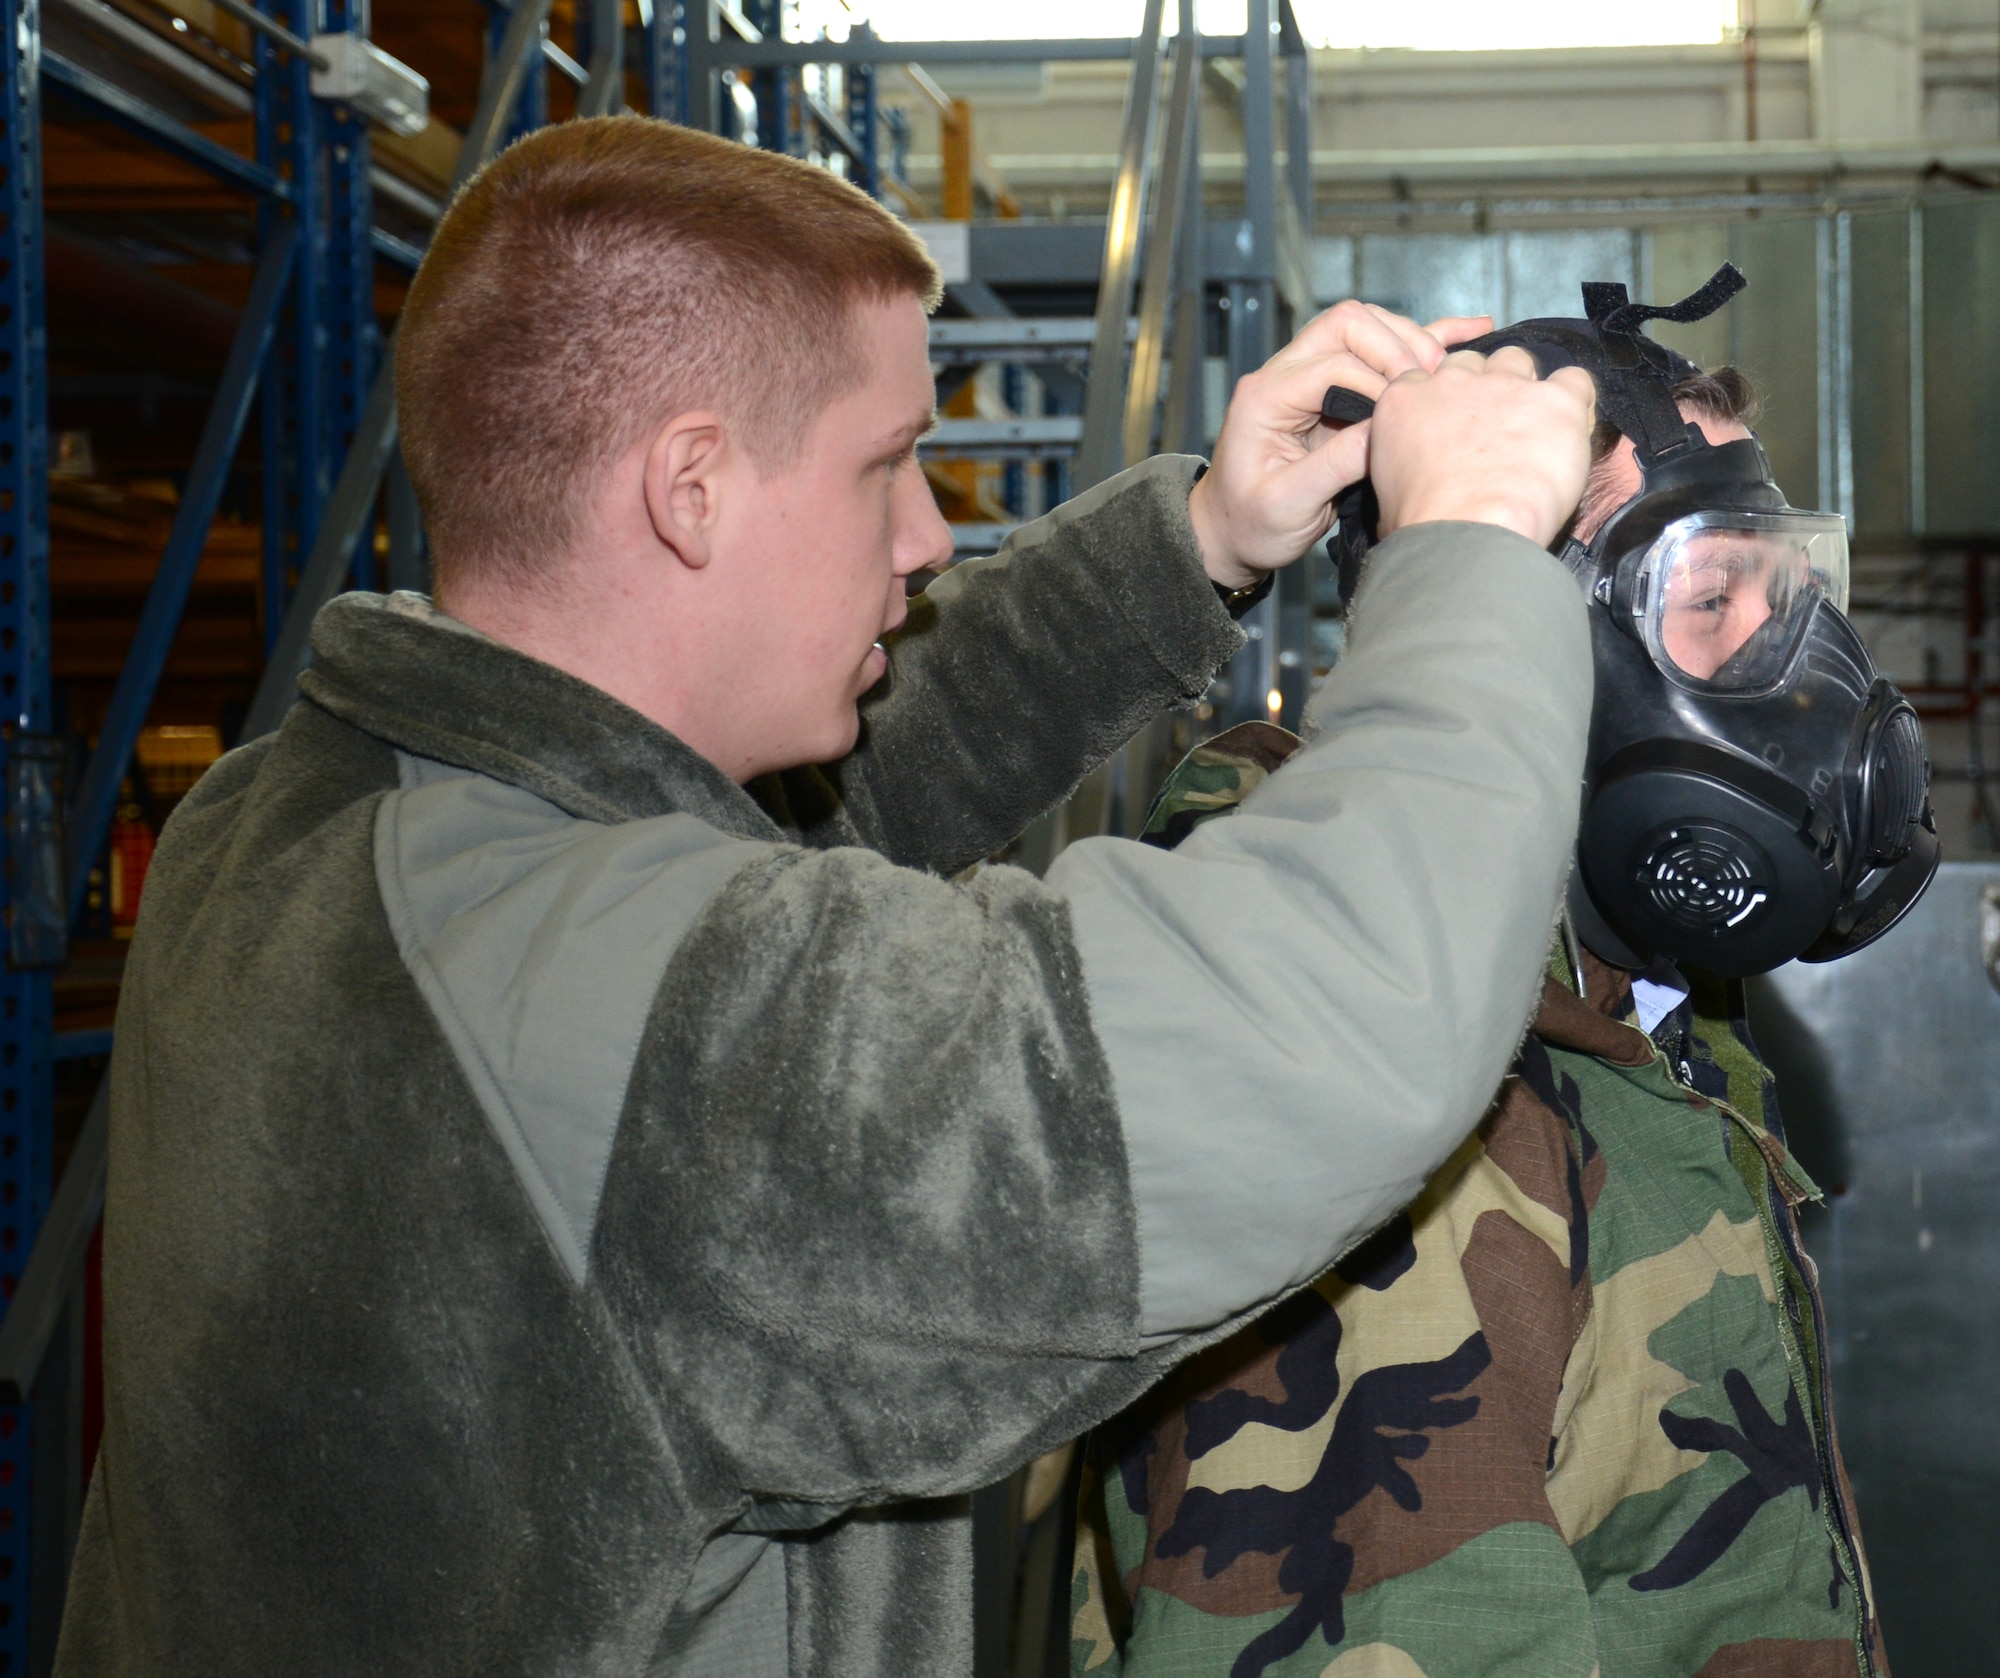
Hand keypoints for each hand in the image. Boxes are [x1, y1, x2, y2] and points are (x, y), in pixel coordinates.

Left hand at [1189, 301, 1491, 590]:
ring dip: (1409, 342)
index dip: (1376, 384)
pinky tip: (1468, 330)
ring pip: (1366, 326)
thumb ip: (1333, 466)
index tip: (1403, 419)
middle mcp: (1285, 373)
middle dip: (1395, 347)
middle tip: (1428, 386)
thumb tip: (1382, 431)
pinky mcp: (1334, 387)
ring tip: (1444, 374)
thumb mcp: (1287, 505)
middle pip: (1349, 323)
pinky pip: (1379, 348)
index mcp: (1266, 396)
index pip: (1333, 363)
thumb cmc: (1251, 524)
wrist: (1232, 533)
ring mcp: (1309, 374)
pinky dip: (1422, 339)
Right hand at [1369, 347, 1595, 545]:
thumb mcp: (1386, 489)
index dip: (1442, 402)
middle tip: (1492, 431)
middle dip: (1482, 388)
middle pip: (1473, 364)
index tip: (1451, 429)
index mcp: (1406, 399)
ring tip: (1533, 426)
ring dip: (1524, 387)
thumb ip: (1399, 458)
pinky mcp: (1554, 400)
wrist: (1468, 534)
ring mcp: (1507, 386)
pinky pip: (1574, 380)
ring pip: (1518, 361)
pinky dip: (1575, 399)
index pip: (1425, 378)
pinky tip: (1568, 429)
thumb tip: (1404, 464)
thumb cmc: (1421, 526)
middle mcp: (1454, 382)